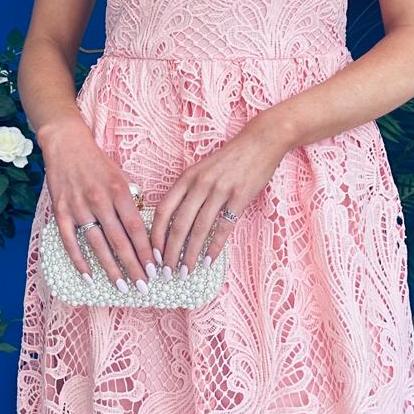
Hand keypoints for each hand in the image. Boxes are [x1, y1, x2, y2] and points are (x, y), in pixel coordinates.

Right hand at [39, 115, 157, 291]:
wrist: (66, 144)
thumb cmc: (97, 163)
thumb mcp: (120, 177)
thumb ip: (129, 203)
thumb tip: (142, 233)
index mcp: (119, 191)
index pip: (136, 228)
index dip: (146, 251)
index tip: (155, 270)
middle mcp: (99, 200)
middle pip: (119, 241)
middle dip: (133, 267)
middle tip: (143, 287)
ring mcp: (78, 207)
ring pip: (97, 245)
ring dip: (111, 269)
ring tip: (122, 287)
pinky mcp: (60, 211)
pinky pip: (70, 241)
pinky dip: (79, 261)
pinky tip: (89, 277)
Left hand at [151, 118, 287, 277]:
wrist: (260, 142)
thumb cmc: (229, 159)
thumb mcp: (201, 169)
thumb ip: (187, 191)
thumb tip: (172, 222)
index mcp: (187, 177)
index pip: (164, 210)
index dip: (156, 235)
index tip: (153, 253)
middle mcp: (200, 184)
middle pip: (179, 224)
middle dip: (170, 252)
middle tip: (166, 271)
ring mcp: (221, 190)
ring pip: (200, 229)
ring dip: (191, 254)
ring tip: (186, 271)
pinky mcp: (240, 197)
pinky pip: (224, 227)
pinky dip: (215, 247)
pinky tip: (208, 260)